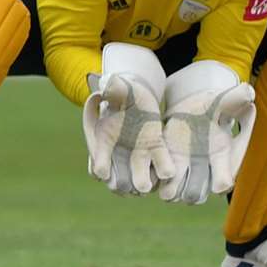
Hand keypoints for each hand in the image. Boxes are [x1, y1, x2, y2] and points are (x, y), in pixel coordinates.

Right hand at [81, 70, 175, 195]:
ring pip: (140, 176)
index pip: (98, 159)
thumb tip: (106, 81)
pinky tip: (168, 173)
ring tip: (149, 185)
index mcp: (102, 140)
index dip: (100, 165)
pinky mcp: (156, 148)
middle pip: (118, 178)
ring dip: (144, 182)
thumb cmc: (121, 91)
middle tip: (132, 186)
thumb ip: (110, 88)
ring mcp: (137, 153)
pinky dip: (164, 169)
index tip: (102, 172)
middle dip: (124, 184)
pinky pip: (160, 163)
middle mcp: (118, 153)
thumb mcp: (116, 88)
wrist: (135, 95)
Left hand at [158, 80, 254, 204]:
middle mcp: (202, 170)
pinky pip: (159, 185)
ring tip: (166, 176)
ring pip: (176, 195)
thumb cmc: (212, 106)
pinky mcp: (165, 167)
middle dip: (189, 191)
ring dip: (170, 191)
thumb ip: (237, 98)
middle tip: (181, 177)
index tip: (218, 181)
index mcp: (221, 158)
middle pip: (196, 195)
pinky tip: (155, 170)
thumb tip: (249, 93)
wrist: (191, 108)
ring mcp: (183, 171)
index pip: (223, 181)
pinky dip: (156, 182)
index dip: (221, 182)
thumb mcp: (224, 100)